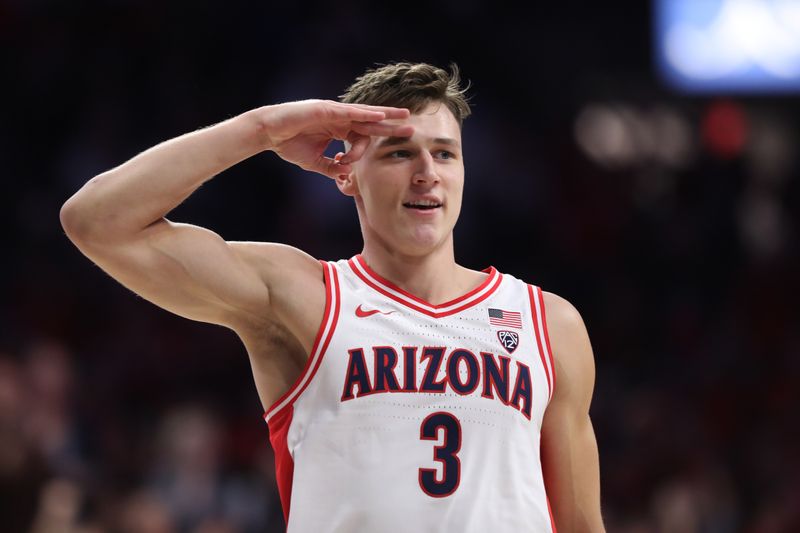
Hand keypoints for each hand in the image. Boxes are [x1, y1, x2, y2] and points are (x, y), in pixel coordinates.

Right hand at [262, 100, 413, 178]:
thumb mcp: (314, 162)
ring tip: (404, 116)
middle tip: (412, 128)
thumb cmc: (288, 143)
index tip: (368, 159)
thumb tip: (345, 176)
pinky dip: (365, 114)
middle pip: (370, 123)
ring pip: (364, 115)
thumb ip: (330, 167)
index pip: (362, 137)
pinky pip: (349, 112)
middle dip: (390, 126)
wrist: (268, 133)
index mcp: (337, 130)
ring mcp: (333, 112)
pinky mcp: (325, 109)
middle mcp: (339, 119)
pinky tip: (380, 115)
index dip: (369, 147)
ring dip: (385, 115)